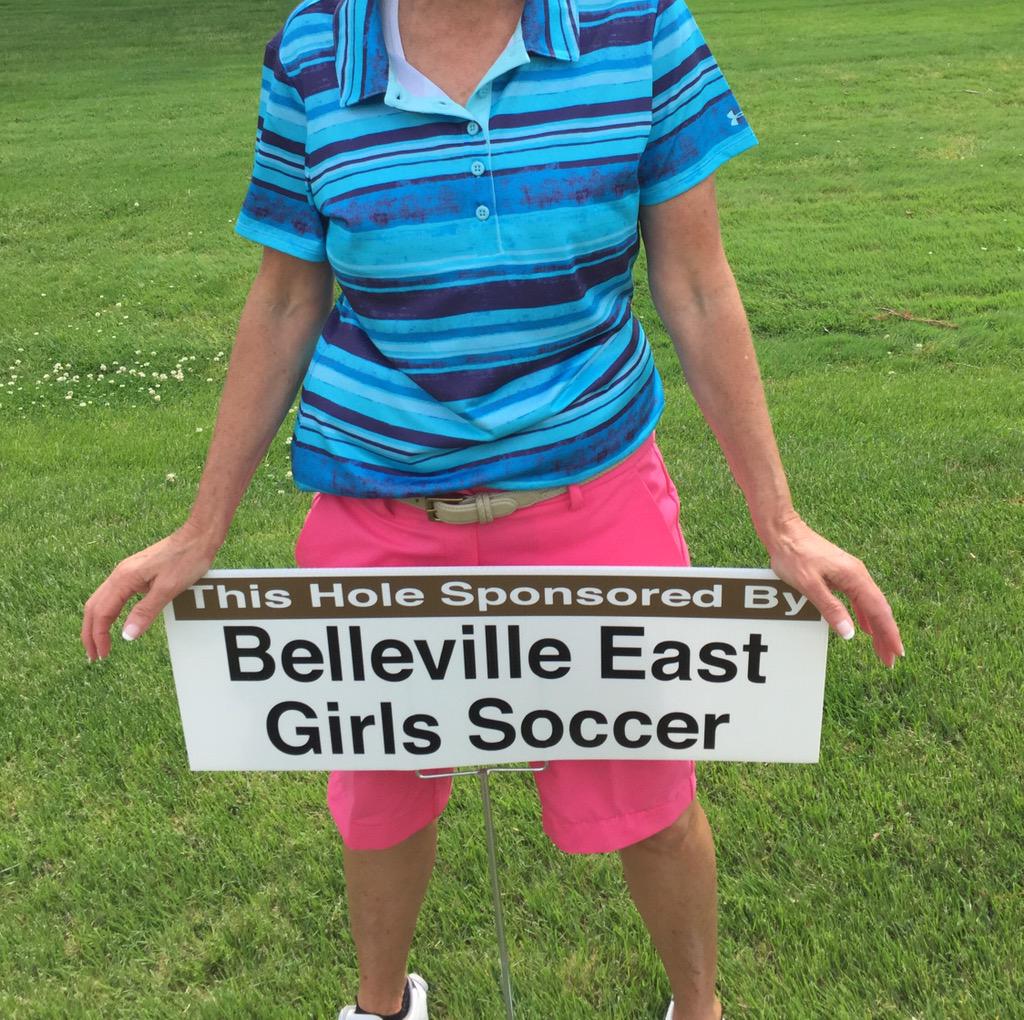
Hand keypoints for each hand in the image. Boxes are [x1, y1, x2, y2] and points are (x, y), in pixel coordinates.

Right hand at [81, 520, 219, 661]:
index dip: (99, 637)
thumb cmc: (186, 560)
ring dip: (98, 623)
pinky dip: (109, 612)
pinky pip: (114, 595)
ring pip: (101, 601)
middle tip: (95, 656)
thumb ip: (145, 611)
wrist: (197, 537)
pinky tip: (115, 621)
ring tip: (100, 643)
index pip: (101, 613)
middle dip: (91, 633)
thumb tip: (126, 636)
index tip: (102, 655)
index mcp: (124, 579)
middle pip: (94, 607)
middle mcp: (120, 575)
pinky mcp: (136, 573)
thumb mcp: (168, 589)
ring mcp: (126, 573)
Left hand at [763, 513, 903, 667]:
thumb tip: (850, 634)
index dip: (889, 633)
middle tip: (889, 659)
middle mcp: (857, 575)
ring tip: (880, 648)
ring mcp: (850, 574)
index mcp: (854, 577)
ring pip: (870, 605)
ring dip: (877, 628)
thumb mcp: (809, 585)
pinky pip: (859, 599)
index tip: (897, 652)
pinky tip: (864, 627)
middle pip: (878, 610)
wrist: (784, 532)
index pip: (878, 611)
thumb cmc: (794, 556)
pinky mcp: (840, 574)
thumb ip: (830, 609)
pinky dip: (865, 616)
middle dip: (886, 635)